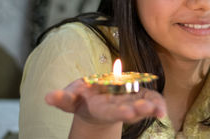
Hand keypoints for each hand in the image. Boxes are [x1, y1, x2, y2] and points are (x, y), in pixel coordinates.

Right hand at [45, 78, 166, 125]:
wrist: (96, 101)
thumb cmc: (83, 98)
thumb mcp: (71, 97)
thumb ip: (63, 98)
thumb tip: (48, 97)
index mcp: (102, 109)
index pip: (110, 111)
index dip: (118, 111)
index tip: (126, 111)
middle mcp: (118, 109)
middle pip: (129, 112)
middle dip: (137, 111)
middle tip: (147, 109)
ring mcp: (130, 104)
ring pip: (142, 108)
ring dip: (152, 108)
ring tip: (160, 111)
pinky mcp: (139, 97)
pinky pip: (151, 100)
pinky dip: (157, 103)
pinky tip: (161, 108)